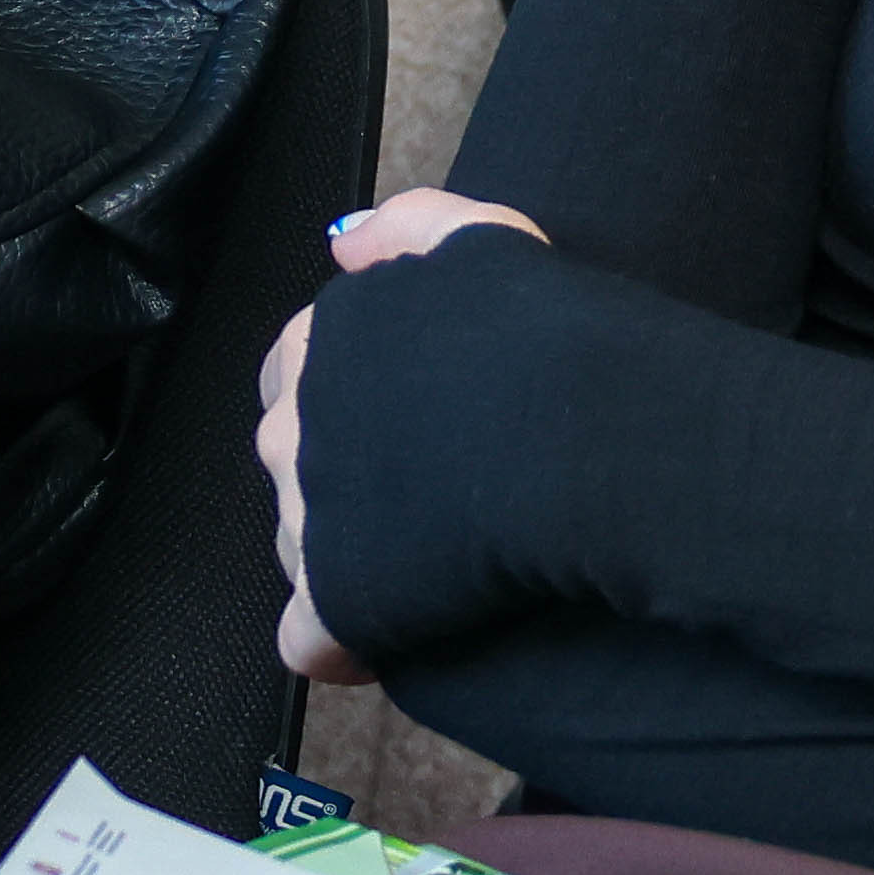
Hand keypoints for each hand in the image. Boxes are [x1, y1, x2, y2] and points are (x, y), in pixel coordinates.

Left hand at [254, 197, 547, 682]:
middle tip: (432, 497)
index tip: (416, 431)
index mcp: (319, 342)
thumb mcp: (482, 240)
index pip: (297, 378)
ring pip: (300, 550)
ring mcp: (306, 518)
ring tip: (434, 566)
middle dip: (346, 486)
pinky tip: (396, 639)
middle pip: (293, 466)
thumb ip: (405, 227)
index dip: (356, 410)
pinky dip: (346, 646)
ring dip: (350, 560)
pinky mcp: (335, 602)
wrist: (582, 441)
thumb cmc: (545, 337)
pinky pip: (309, 642)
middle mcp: (291, 426)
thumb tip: (343, 243)